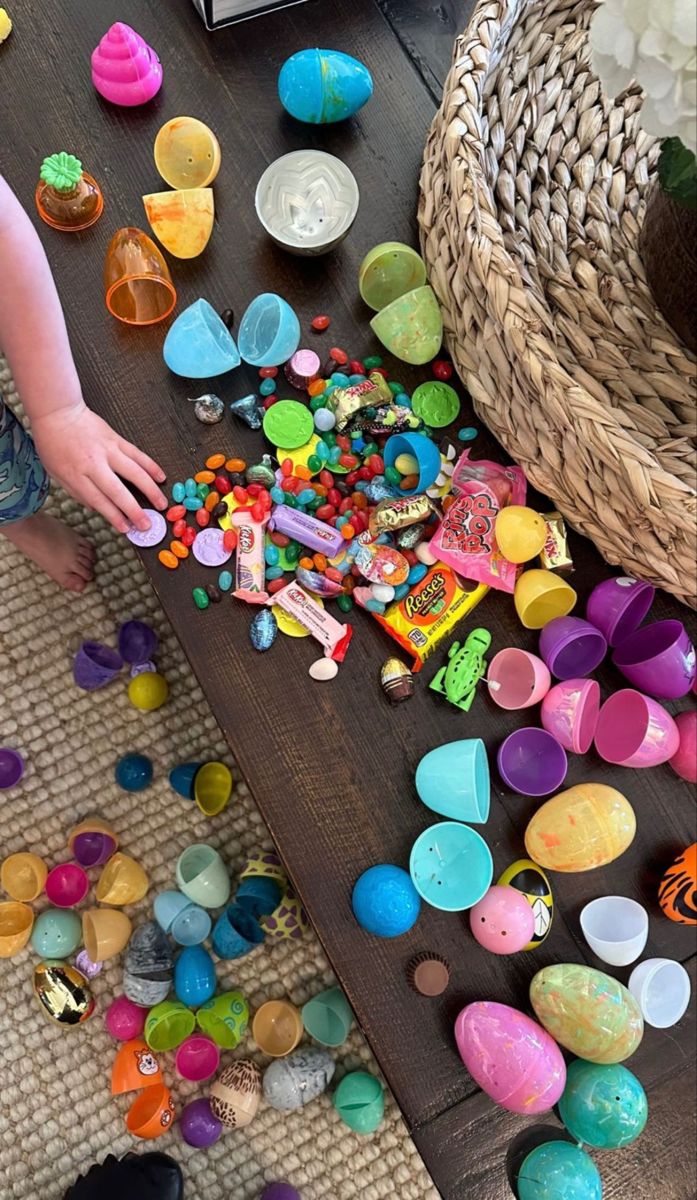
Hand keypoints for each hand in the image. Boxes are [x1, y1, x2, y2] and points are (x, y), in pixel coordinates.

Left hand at [31, 403, 167, 533]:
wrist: (57, 412)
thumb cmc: (53, 443)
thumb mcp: (56, 473)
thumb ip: (76, 492)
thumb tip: (96, 507)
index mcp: (76, 475)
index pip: (99, 500)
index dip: (114, 516)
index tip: (126, 528)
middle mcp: (94, 464)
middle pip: (118, 491)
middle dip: (135, 510)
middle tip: (147, 524)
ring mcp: (108, 451)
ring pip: (135, 472)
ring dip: (150, 490)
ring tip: (162, 504)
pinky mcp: (117, 440)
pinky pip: (138, 454)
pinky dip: (151, 466)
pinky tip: (161, 477)